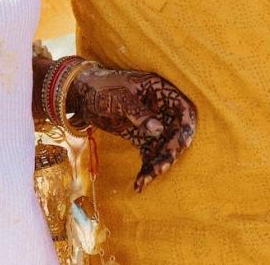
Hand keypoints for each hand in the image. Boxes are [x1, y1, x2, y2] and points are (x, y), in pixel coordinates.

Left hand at [67, 65, 195, 192]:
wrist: (82, 96)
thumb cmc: (101, 87)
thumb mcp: (119, 98)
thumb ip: (139, 112)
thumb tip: (159, 129)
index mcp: (158, 91)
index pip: (182, 108)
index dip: (187, 126)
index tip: (183, 143)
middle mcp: (159, 109)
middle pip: (175, 133)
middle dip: (169, 152)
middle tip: (159, 168)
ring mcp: (150, 124)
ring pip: (163, 147)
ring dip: (157, 165)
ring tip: (144, 181)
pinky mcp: (141, 137)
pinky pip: (150, 154)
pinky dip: (147, 168)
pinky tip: (140, 183)